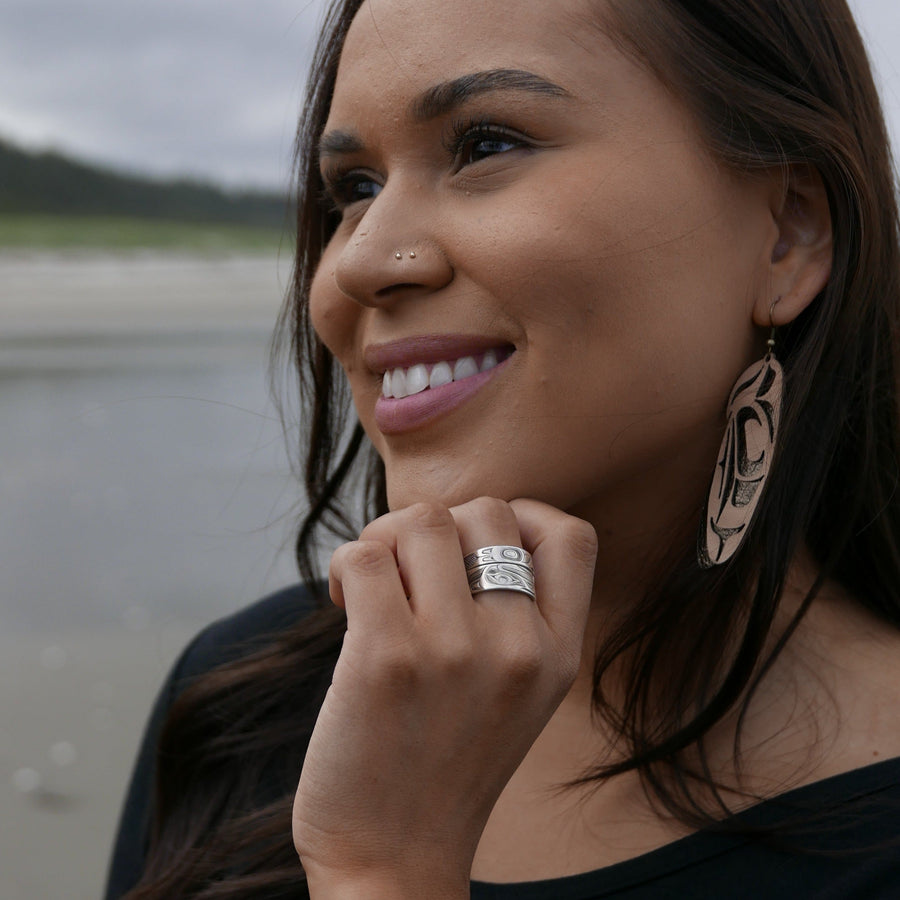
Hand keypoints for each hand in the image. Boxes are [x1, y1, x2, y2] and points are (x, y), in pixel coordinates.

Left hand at [293, 497, 596, 898]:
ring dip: (386, 539)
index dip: (523, 515)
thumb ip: (512, 616)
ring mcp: (454, 651)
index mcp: (559, 655)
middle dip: (440, 524)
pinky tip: (344, 600)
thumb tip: (453, 526)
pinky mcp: (385, 657)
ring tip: (372, 584)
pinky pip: (367, 555)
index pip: (571, 536)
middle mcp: (518, 648)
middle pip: (488, 510)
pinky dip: (348, 562)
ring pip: (422, 521)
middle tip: (409, 569)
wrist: (394, 859)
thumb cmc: (445, 764)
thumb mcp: (516, 694)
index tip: (476, 543)